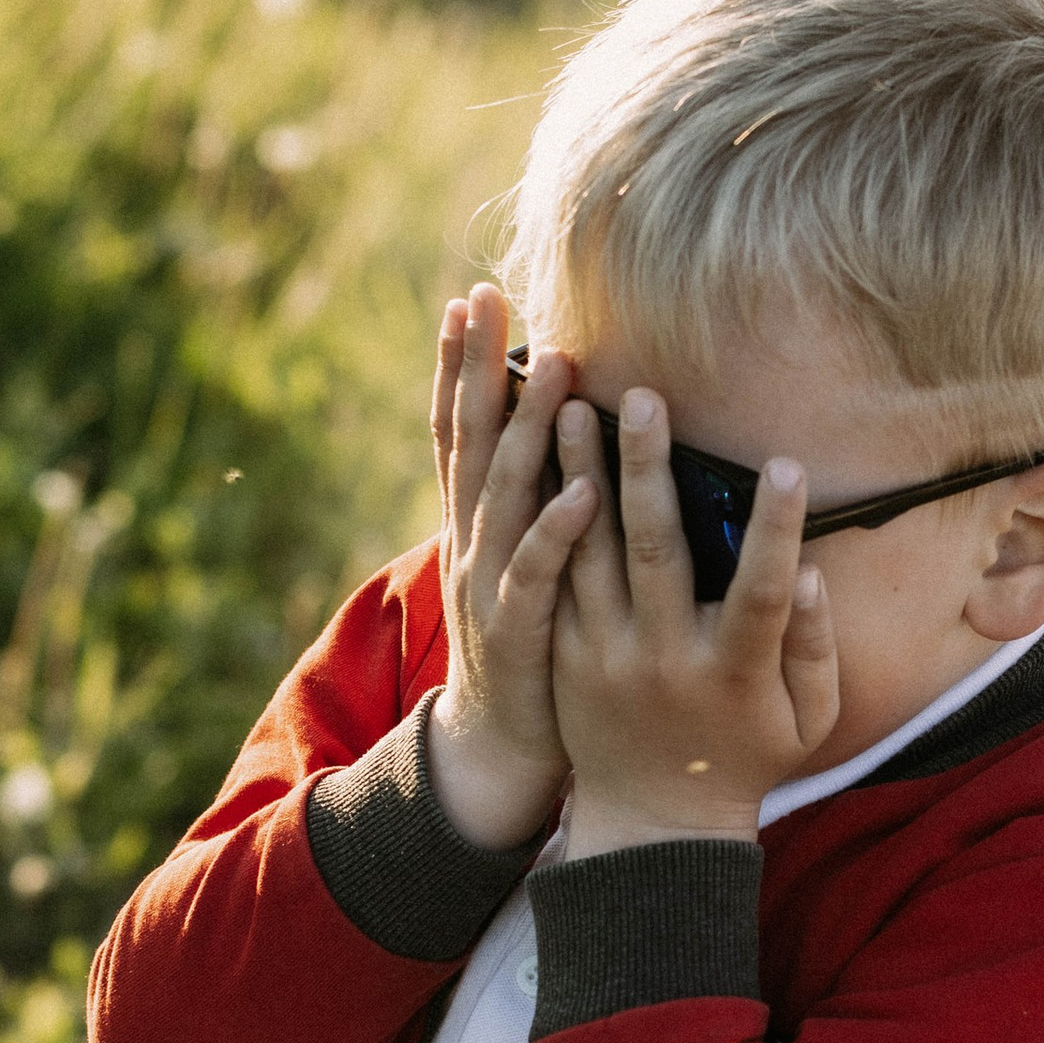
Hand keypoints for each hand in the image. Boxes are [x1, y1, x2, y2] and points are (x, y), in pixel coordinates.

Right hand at [424, 284, 598, 850]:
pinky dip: (558, 529)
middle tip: (487, 297)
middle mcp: (469, 542)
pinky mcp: (518, 631)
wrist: (501, 745)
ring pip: (504, 493)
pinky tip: (585, 488)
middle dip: (477, 368)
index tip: (466, 299)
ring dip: (529, 428)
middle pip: (468, 441)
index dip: (458, 365)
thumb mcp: (517, 561)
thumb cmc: (530, 643)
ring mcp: (487, 585)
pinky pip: (537, 573)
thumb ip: (526, 499)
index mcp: (472, 523)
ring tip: (557, 368)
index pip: (458, 429)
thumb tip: (546, 428)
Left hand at [551, 387, 839, 854]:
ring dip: (581, 475)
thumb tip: (813, 573)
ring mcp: (606, 656)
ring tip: (573, 406)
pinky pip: (556, 575)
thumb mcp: (806, 721)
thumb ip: (815, 648)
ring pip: (591, 552)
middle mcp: (664, 659)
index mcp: (733, 674)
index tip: (790, 463)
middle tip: (642, 396)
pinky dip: (551, 516)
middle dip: (648, 468)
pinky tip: (543, 460)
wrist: (650, 822)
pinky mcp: (567, 653)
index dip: (779, 528)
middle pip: (655, 549)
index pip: (764, 591)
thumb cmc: (746, 758)